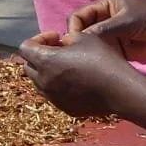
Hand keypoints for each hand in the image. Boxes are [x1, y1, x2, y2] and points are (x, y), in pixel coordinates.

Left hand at [17, 31, 144, 117]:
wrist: (120, 90)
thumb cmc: (102, 59)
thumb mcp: (83, 38)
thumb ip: (66, 38)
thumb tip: (61, 43)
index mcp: (45, 61)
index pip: (25, 47)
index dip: (39, 38)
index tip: (56, 38)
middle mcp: (43, 81)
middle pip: (29, 66)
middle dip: (39, 55)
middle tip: (59, 50)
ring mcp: (53, 97)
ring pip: (39, 82)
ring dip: (47, 71)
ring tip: (66, 66)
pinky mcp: (64, 108)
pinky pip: (53, 94)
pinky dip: (58, 85)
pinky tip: (76, 81)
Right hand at [66, 0, 145, 64]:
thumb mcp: (128, 20)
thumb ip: (104, 29)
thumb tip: (79, 38)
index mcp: (104, 7)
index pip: (78, 17)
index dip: (73, 29)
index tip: (75, 42)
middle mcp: (104, 21)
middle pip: (81, 33)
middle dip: (78, 43)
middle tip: (79, 56)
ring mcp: (111, 37)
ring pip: (91, 46)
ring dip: (89, 54)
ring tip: (89, 64)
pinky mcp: (120, 51)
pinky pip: (104, 56)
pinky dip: (100, 62)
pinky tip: (100, 69)